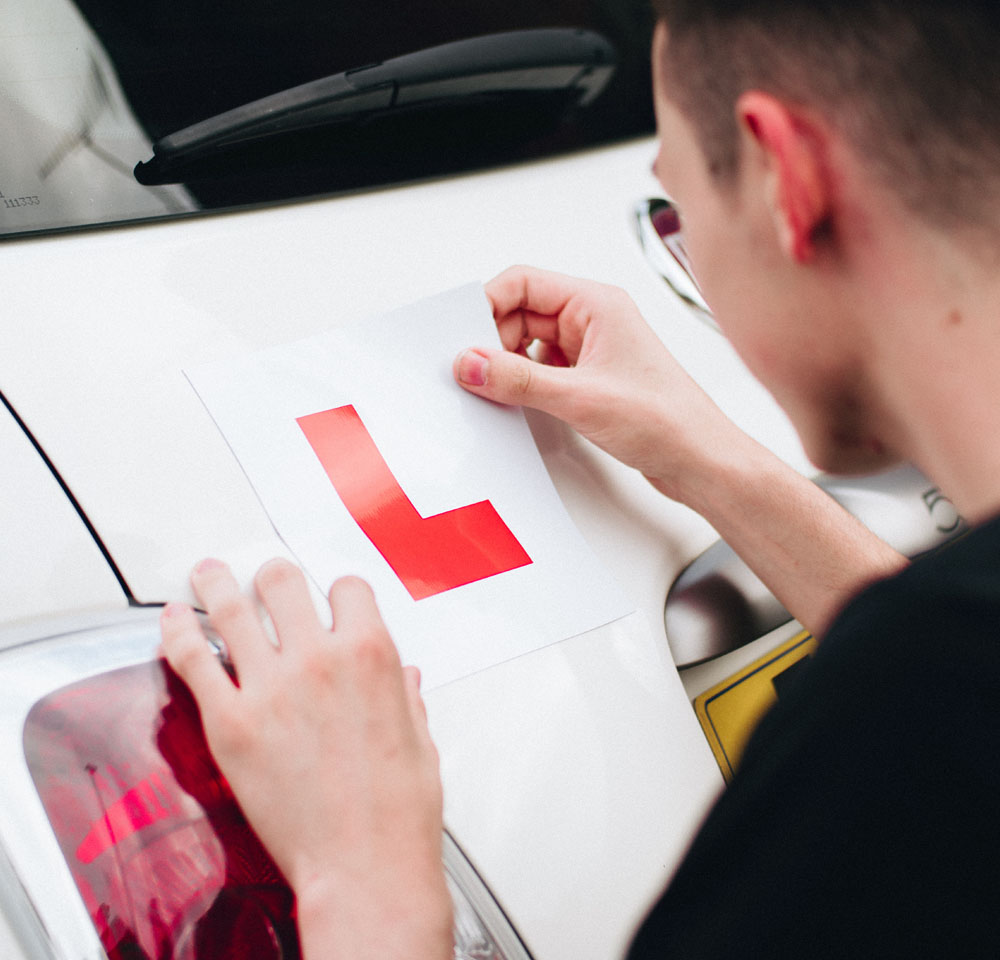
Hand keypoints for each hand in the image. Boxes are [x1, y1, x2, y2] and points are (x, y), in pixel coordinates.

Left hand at [160, 558, 452, 959]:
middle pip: (283, 582)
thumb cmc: (397, 810)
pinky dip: (176, 631)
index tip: (331, 600)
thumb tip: (405, 681)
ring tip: (207, 573)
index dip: (338, 591)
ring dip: (216, 583)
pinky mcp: (231, 722)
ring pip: (231, 607)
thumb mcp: (419, 738)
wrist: (364, 863)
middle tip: (267, 581)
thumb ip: (406, 697)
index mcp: (371, 654)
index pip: (348, 588)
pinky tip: (171, 617)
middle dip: (274, 577)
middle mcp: (319, 658)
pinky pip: (193, 658)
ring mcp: (270, 687)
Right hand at [454, 265, 744, 502]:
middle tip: (473, 370)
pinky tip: (517, 401)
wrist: (699, 459)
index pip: (524, 282)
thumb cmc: (668, 419)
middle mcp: (593, 321)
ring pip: (528, 344)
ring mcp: (590, 350)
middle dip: (493, 340)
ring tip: (496, 389)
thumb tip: (472, 363)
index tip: (464, 335)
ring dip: (508, 364)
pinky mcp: (588, 379)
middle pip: (520, 313)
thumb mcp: (580, 397)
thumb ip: (518, 380)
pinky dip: (523, 383)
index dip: (488, 304)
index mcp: (597, 304)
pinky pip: (541, 370)